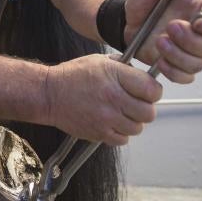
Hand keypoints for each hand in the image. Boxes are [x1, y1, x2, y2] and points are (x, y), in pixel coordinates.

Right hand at [46, 54, 162, 144]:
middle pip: (149, 112)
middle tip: (134, 103)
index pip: (152, 90)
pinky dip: (120, 133)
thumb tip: (144, 77)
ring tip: (120, 113)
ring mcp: (106, 118)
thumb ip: (124, 68)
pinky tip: (111, 122)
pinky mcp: (99, 133)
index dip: (153, 91)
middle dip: (144, 108)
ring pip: (137, 128)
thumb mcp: (99, 61)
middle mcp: (113, 98)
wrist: (49, 94)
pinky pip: (123, 139)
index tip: (147, 91)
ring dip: (132, 121)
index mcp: (115, 76)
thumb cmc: (73, 76)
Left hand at [125, 0, 201, 83]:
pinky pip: (184, 77)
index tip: (199, 24)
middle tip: (170, 27)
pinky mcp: (173, 63)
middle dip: (191, 41)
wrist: (125, 15)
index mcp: (200, 10)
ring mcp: (186, 50)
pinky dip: (174, 73)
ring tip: (159, 41)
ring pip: (198, 64)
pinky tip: (159, 61)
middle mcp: (198, 33)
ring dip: (179, 56)